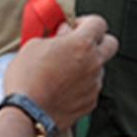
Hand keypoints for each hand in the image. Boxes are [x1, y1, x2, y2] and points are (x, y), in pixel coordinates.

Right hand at [3, 14, 116, 130]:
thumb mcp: (33, 46)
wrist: (26, 113)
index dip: (85, 22)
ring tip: (63, 71)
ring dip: (87, 65)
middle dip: (97, 41)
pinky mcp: (91, 102)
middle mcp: (94, 62)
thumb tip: (64, 33)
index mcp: (81, 44)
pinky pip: (92, 87)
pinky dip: (81, 85)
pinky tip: (63, 88)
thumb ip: (55, 36)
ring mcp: (94, 84)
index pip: (98, 23)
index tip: (73, 27)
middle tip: (78, 45)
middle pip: (111, 43)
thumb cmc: (26, 79)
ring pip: (100, 67)